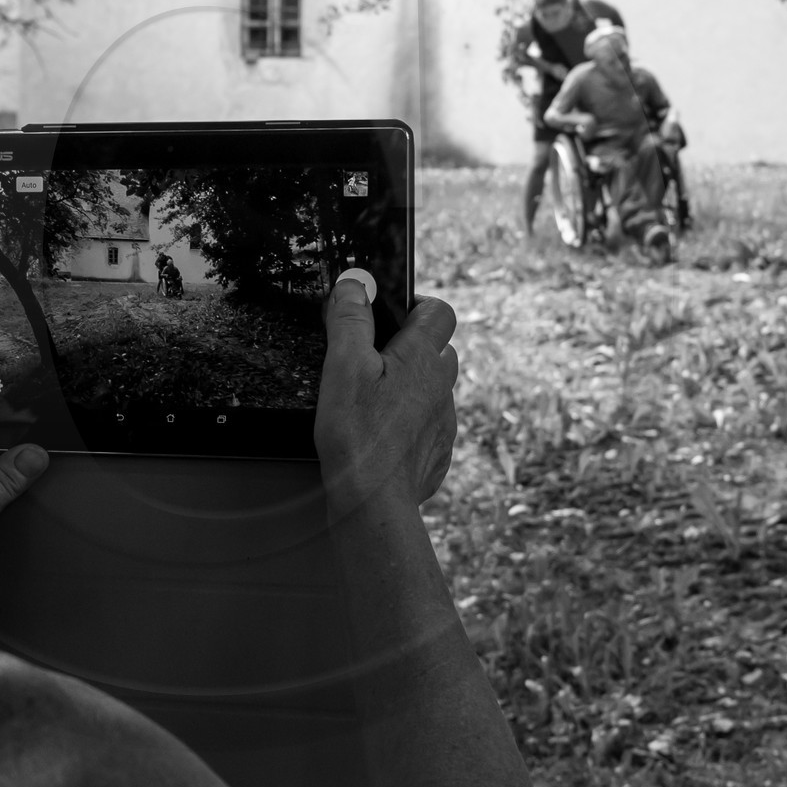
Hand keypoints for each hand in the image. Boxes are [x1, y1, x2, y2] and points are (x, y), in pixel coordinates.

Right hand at [314, 281, 458, 515]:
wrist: (375, 503)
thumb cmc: (357, 434)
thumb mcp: (342, 366)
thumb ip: (349, 320)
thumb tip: (355, 284)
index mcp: (422, 358)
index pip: (439, 311)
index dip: (418, 304)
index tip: (392, 311)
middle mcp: (441, 386)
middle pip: (441, 350)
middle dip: (415, 346)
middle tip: (377, 355)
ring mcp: (443, 421)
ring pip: (435, 389)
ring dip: (413, 385)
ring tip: (375, 397)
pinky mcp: (437, 451)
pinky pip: (429, 425)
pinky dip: (411, 422)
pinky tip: (381, 433)